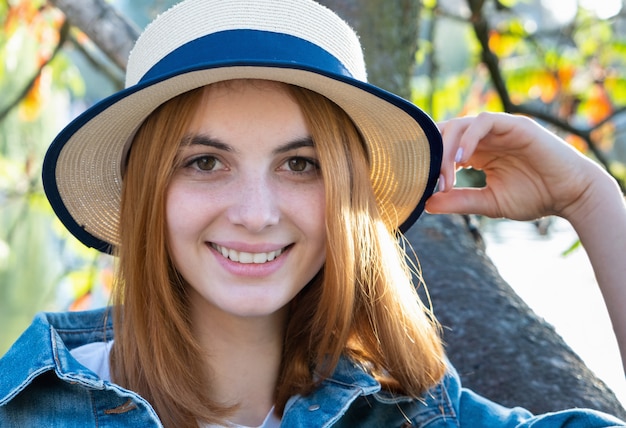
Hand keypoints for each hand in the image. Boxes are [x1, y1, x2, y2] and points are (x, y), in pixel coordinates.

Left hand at [425, 112, 606, 223]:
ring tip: (446, 174)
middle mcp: (483, 138)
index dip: (428, 162)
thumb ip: (459, 200)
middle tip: (431, 179)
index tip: (423, 186)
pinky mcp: (514, 124)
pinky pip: (483, 121)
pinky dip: (468, 137)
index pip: (441, 146)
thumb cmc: (535, 197)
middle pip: (444, 132)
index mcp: (476, 153)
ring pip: (459, 124)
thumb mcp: (489, 202)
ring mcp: (499, 129)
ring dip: (447, 148)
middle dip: (432, 154)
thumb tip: (426, 203)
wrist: (572, 195)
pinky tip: (462, 159)